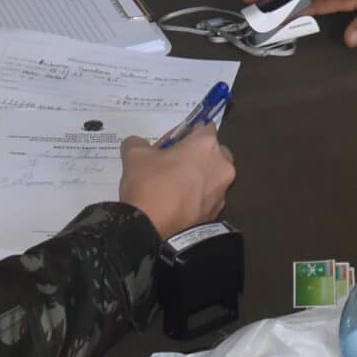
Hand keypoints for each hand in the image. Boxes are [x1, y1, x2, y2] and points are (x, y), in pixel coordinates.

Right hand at [118, 123, 234, 241]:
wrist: (150, 230)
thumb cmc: (148, 185)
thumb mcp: (134, 155)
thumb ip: (138, 142)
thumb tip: (138, 143)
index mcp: (206, 145)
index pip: (204, 126)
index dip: (186, 133)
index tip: (171, 144)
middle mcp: (222, 166)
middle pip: (214, 152)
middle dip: (197, 155)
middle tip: (172, 164)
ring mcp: (221, 192)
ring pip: (213, 176)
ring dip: (198, 177)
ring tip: (173, 187)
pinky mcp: (217, 213)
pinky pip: (208, 197)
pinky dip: (197, 197)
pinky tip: (177, 203)